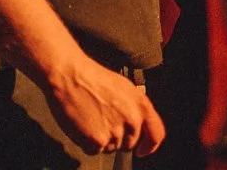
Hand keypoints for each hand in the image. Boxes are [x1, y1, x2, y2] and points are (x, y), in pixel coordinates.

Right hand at [39, 53, 165, 155]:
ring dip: (101, 140)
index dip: (149, 146)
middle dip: (117, 139)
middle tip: (102, 122)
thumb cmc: (92, 78)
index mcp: (141, 104)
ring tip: (91, 119)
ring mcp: (116, 131)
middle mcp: (132, 119)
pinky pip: (94, 151)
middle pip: (129, 144)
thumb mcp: (124, 88)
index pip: (156, 134)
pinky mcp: (98, 140)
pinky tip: (82, 126)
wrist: (70, 76)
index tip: (143, 151)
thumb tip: (136, 125)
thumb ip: (134, 108)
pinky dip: (87, 143)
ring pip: (111, 148)